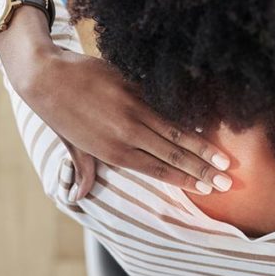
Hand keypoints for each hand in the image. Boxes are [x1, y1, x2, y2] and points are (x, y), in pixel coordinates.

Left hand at [0, 7, 232, 200]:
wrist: (46, 77)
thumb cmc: (59, 112)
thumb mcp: (72, 146)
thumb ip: (84, 170)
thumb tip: (78, 198)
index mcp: (112, 153)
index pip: (158, 170)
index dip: (185, 180)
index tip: (208, 189)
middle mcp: (126, 136)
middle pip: (173, 156)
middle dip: (203, 170)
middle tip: (228, 180)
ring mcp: (132, 111)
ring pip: (174, 133)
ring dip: (202, 148)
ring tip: (224, 159)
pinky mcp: (133, 89)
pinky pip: (165, 107)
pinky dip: (186, 118)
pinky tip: (206, 126)